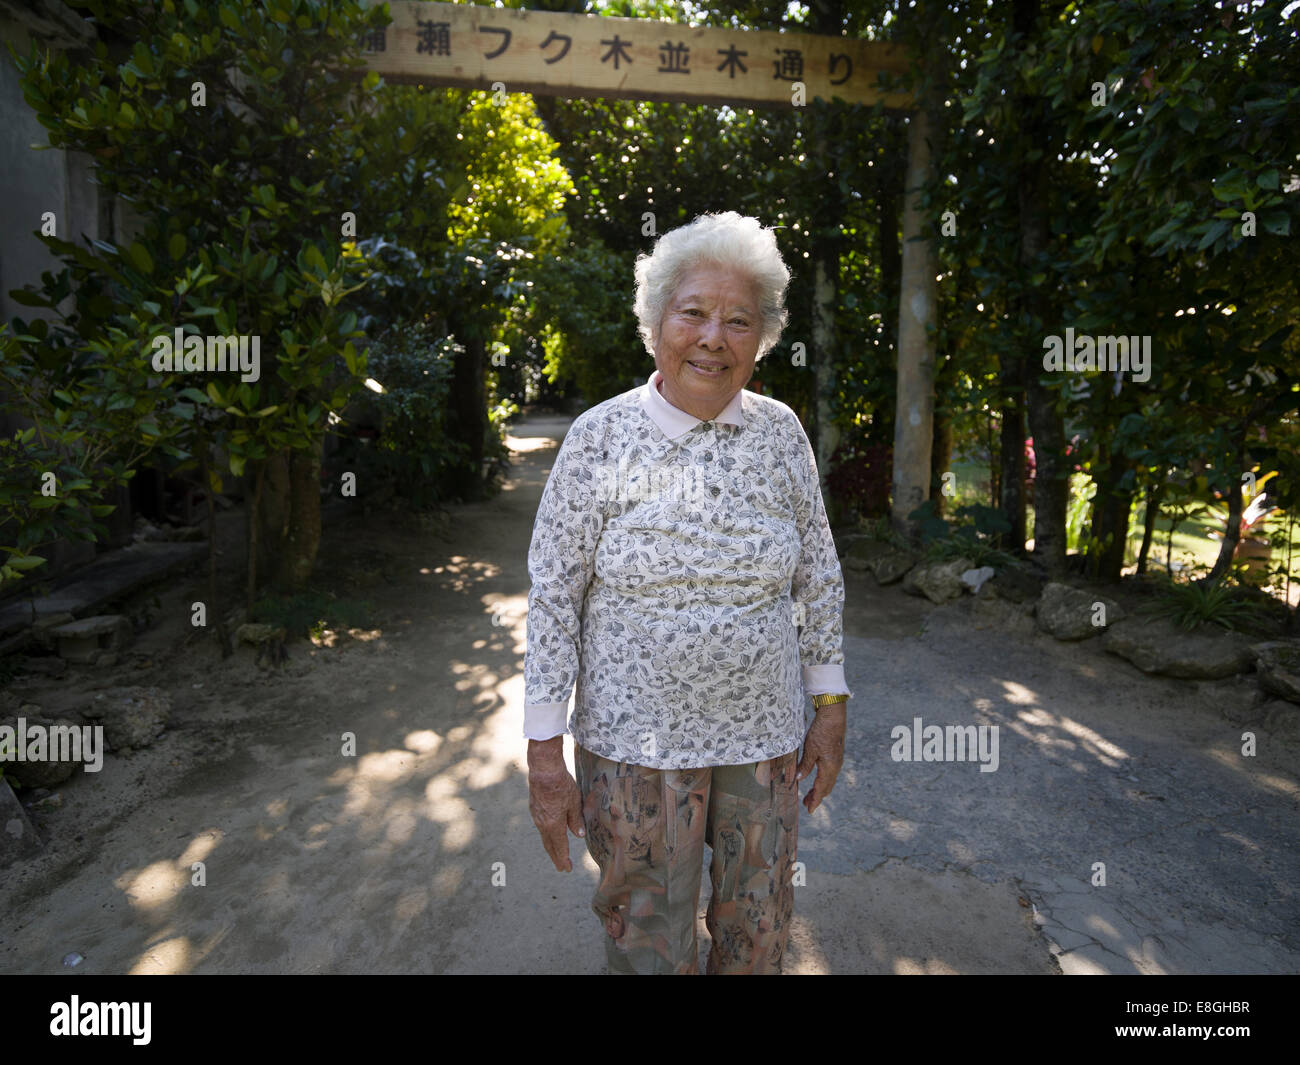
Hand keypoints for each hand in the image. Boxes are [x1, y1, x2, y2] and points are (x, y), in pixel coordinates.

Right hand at [527, 737, 584, 871]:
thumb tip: (579, 836)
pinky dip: (546, 834)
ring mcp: (536, 816)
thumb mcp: (575, 804)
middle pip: (549, 845)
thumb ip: (576, 821)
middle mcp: (543, 824)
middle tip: (561, 868)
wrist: (544, 771)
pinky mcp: (534, 808)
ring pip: (544, 836)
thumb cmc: (561, 786)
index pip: (560, 847)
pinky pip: (540, 826)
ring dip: (551, 846)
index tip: (567, 869)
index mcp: (554, 825)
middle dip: (556, 857)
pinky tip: (549, 833)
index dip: (564, 859)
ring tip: (555, 853)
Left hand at [795, 702, 844, 813]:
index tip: (809, 810)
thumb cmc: (822, 732)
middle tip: (806, 804)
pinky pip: (829, 774)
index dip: (815, 801)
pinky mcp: (835, 755)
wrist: (834, 717)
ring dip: (819, 789)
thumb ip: (805, 766)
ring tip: (810, 794)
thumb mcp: (810, 749)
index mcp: (829, 768)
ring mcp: (837, 761)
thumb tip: (799, 780)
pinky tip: (816, 779)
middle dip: (817, 797)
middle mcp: (835, 767)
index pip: (821, 789)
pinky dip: (822, 780)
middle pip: (826, 788)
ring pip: (828, 781)